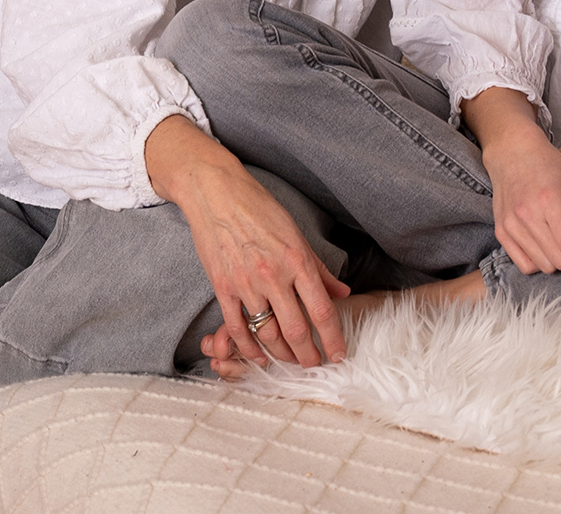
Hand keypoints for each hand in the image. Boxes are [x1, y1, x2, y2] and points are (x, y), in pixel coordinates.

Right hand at [145, 115, 350, 369]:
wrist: (217, 195)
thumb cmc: (261, 210)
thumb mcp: (297, 234)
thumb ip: (320, 268)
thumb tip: (343, 292)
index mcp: (298, 260)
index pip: (322, 310)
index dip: (333, 338)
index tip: (339, 354)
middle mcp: (274, 275)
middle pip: (296, 329)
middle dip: (308, 354)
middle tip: (315, 365)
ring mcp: (246, 284)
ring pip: (266, 333)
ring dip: (281, 354)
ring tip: (291, 362)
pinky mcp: (222, 287)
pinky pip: (236, 327)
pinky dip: (248, 348)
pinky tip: (258, 357)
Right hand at [480, 118, 560, 274]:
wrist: (513, 153)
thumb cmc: (550, 165)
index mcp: (549, 200)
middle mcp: (526, 215)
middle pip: (560, 261)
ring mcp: (510, 225)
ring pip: (544, 266)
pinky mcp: (501, 232)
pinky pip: (525, 265)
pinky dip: (541, 262)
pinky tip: (548, 245)